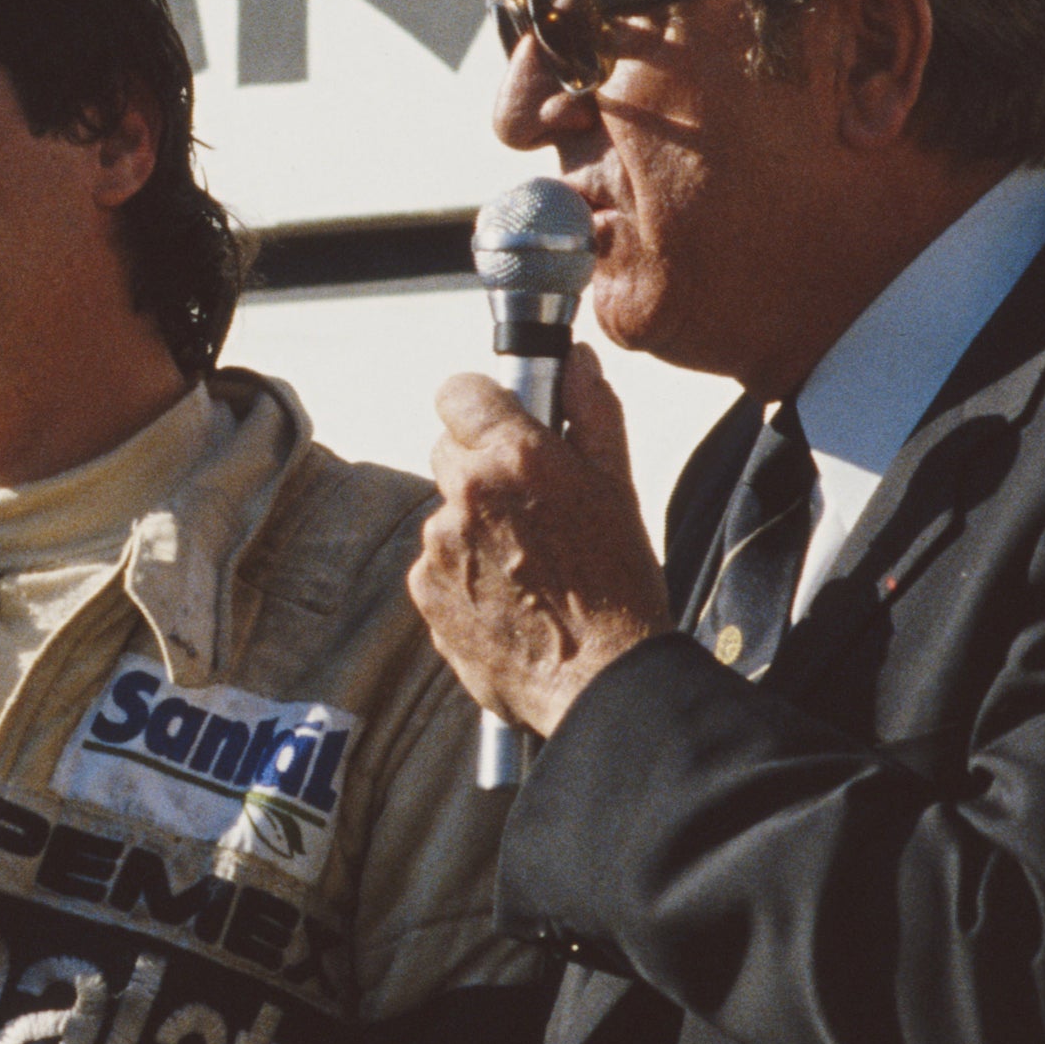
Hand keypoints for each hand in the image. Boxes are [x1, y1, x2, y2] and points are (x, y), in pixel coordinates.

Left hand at [408, 346, 664, 739]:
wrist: (599, 680)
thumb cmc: (618, 589)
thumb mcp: (618, 488)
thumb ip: (591, 413)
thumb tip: (575, 362)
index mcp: (516, 457)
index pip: (459, 391)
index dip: (481, 407)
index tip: (500, 426)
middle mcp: (468, 494)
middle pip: (448, 450)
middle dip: (482, 469)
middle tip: (529, 508)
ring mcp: (441, 545)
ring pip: (446, 511)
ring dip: (475, 528)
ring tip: (527, 566)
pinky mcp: (425, 591)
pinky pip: (437, 564)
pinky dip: (463, 575)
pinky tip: (507, 598)